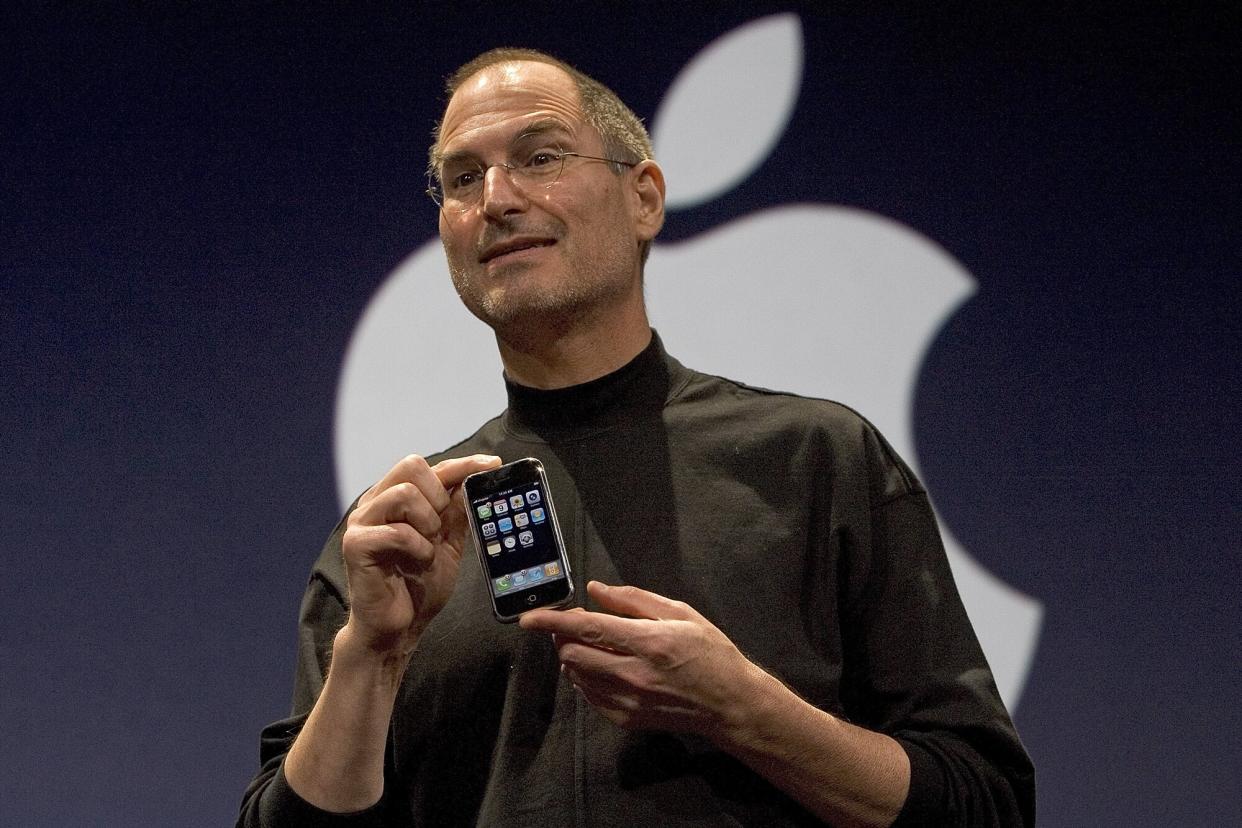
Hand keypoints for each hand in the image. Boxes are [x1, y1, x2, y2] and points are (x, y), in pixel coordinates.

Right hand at [340, 453, 500, 657]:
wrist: (397, 628)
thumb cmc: (418, 585)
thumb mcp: (447, 543)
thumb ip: (455, 511)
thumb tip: (474, 478)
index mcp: (394, 499)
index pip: (430, 467)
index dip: (462, 464)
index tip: (492, 464)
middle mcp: (375, 504)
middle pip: (411, 466)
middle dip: (438, 495)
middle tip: (440, 527)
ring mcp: (361, 522)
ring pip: (404, 493)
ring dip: (428, 522)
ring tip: (428, 547)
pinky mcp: (355, 545)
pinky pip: (397, 531)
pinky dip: (418, 548)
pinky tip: (419, 562)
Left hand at [519, 581, 764, 739]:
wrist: (730, 705)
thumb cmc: (710, 652)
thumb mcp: (680, 613)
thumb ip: (634, 600)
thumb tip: (595, 590)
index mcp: (647, 642)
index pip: (585, 628)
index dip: (551, 620)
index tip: (528, 618)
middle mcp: (633, 674)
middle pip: (571, 654)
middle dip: (563, 636)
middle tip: (577, 624)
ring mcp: (627, 701)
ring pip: (576, 675)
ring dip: (574, 656)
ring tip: (595, 644)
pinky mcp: (626, 719)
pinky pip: (588, 695)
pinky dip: (586, 677)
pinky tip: (605, 666)